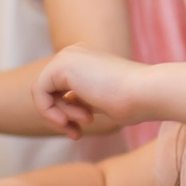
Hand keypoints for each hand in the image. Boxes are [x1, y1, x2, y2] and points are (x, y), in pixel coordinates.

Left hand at [34, 45, 149, 137]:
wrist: (146, 93)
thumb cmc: (135, 102)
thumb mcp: (102, 102)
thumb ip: (82, 101)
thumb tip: (62, 107)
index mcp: (87, 59)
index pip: (60, 89)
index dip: (66, 114)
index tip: (78, 132)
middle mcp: (75, 52)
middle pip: (49, 90)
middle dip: (60, 115)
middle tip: (76, 133)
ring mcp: (67, 55)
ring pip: (43, 92)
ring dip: (59, 115)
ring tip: (84, 123)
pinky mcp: (61, 64)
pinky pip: (39, 92)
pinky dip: (49, 112)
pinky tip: (69, 122)